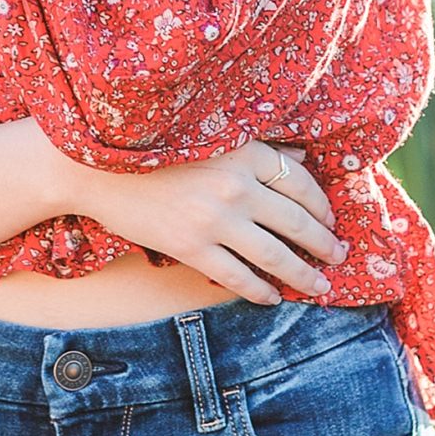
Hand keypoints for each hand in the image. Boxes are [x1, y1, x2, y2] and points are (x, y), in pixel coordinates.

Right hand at [72, 141, 349, 303]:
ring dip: (303, 274)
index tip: (331, 221)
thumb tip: (302, 162)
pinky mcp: (191, 247)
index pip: (300, 183)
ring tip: (319, 285)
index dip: (322, 206)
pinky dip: (260, 291)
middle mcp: (235, 185)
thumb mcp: (210, 137)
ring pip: (274, 255)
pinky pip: (237, 276)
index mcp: (242, 151)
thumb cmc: (153, 147)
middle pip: (296, 222)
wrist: (96, 167)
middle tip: (338, 257)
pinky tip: (271, 297)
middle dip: (323, 244)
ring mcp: (214, 220)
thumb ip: (256, 148)